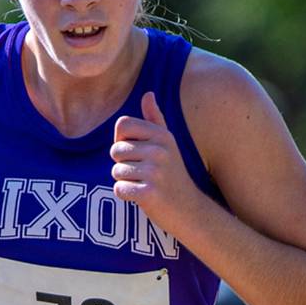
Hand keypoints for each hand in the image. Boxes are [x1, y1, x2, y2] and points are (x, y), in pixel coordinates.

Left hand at [110, 90, 200, 235]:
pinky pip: (120, 189)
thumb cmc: (173, 176)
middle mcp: (160, 150)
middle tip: (143, 174)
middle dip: (123, 164)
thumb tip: (148, 94)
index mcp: (162, 135)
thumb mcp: (168, 144)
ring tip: (145, 185)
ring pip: (116, 171)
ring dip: (125, 181)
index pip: (122, 125)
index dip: (122, 140)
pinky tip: (142, 197)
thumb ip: (155, 120)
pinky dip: (126, 195)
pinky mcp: (149, 193)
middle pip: (116, 150)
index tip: (136, 153)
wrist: (190, 210)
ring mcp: (155, 172)